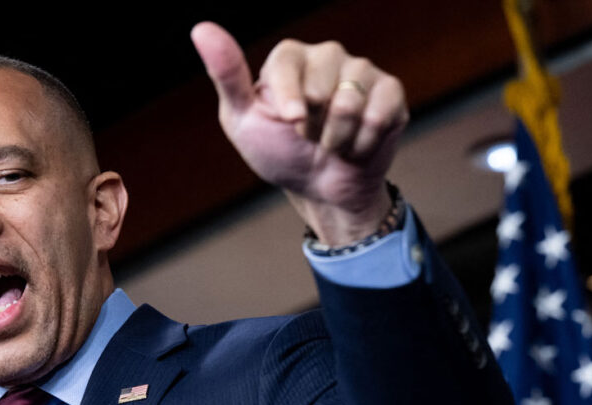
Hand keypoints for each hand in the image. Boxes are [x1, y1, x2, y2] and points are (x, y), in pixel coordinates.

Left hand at [191, 22, 408, 245]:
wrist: (321, 188)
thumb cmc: (279, 152)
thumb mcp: (242, 119)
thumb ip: (227, 76)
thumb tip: (201, 29)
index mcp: (288, 58)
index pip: (287, 62)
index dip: (289, 99)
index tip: (290, 123)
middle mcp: (326, 56)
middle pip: (321, 88)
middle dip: (311, 127)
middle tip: (309, 135)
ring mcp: (362, 72)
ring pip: (349, 105)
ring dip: (336, 140)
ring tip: (332, 141)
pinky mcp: (390, 93)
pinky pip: (378, 116)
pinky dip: (362, 145)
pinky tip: (356, 145)